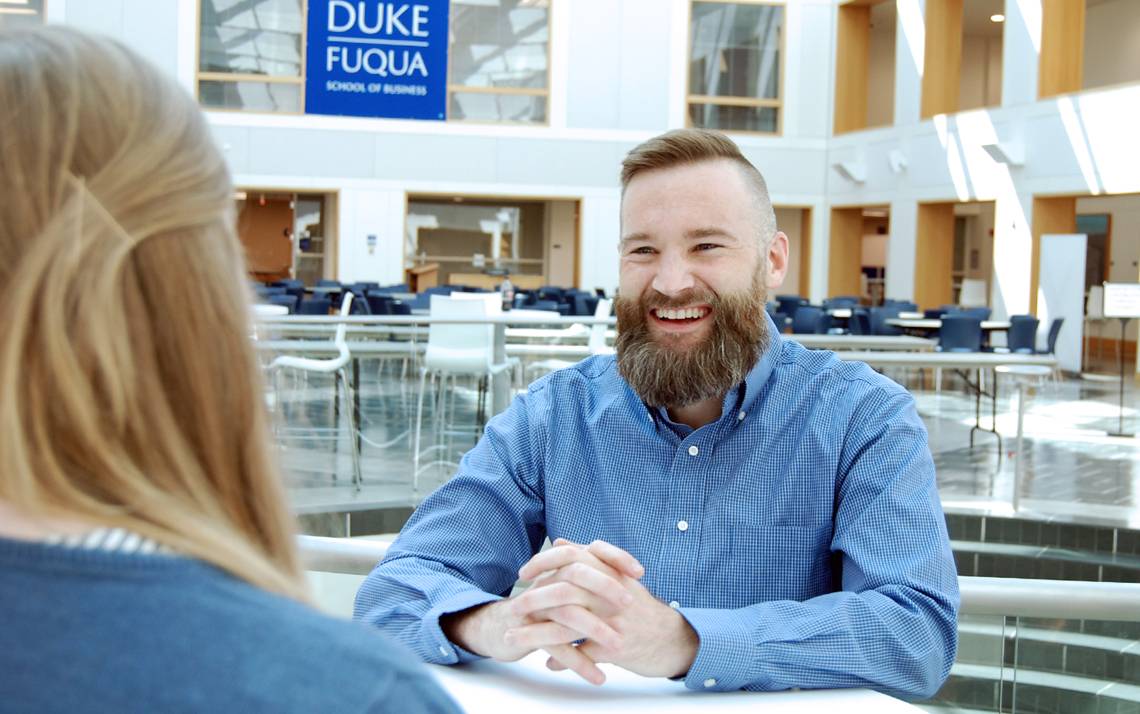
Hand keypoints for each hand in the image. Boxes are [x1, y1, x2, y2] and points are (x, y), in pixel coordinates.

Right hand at [440, 541, 639, 684]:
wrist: (498, 628)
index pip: (589, 552)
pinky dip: (578, 662)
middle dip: (606, 587)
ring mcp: (535, 605)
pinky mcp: (527, 630)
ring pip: (567, 612)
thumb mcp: (564, 590)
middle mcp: (546, 582)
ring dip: (595, 630)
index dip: (615, 557)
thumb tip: (618, 568)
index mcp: (559, 569)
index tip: (639, 572)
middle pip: (577, 574)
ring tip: (618, 647)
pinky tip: (597, 677)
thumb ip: (588, 577)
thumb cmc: (539, 610)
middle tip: (629, 603)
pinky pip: (554, 645)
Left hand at [521, 539, 698, 679]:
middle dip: (534, 599)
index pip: (572, 557)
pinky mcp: (618, 647)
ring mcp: (614, 621)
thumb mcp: (619, 579)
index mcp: (611, 573)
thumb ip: (589, 560)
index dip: (544, 563)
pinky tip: (549, 664)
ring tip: (513, 640)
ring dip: (537, 634)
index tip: (523, 573)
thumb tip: (559, 543)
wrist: (674, 640)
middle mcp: (612, 593)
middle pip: (565, 590)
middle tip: (514, 607)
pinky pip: (582, 654)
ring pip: (568, 625)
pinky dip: (564, 660)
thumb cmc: (641, 610)